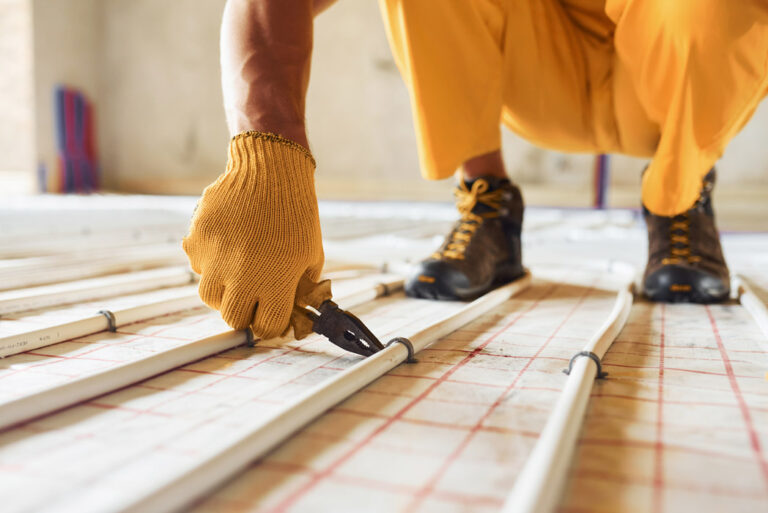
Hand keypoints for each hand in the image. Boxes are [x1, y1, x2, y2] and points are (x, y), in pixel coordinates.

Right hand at [183, 132, 327, 338]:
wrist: (271, 172)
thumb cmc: (296, 214)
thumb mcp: (311, 255)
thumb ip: (301, 288)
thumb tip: (294, 313)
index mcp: (276, 282)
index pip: (267, 327)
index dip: (271, 324)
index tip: (271, 316)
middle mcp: (242, 275)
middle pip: (233, 318)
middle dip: (244, 312)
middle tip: (251, 299)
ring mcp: (215, 258)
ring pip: (210, 296)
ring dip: (223, 291)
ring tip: (236, 272)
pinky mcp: (197, 240)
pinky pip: (198, 265)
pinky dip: (209, 262)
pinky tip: (226, 244)